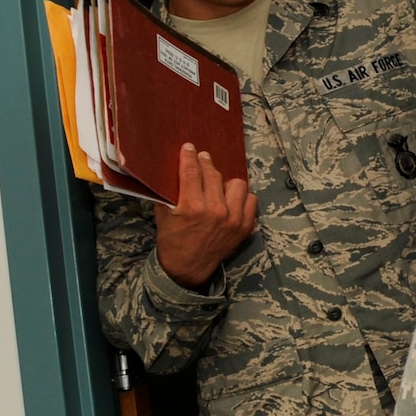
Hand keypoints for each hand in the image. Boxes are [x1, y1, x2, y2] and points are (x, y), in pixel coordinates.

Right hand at [153, 144, 256, 288]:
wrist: (188, 267)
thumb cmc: (173, 239)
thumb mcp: (164, 214)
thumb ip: (170, 192)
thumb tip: (175, 168)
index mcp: (192, 208)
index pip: (192, 172)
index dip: (190, 157)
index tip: (189, 147)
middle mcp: (216, 211)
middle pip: (214, 175)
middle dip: (206, 164)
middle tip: (202, 159)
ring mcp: (234, 219)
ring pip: (237, 184)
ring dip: (225, 182)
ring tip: (217, 185)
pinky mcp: (246, 226)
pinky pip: (251, 200)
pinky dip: (241, 197)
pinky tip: (230, 198)